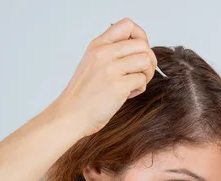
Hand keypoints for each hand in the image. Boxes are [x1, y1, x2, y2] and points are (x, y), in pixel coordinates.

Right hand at [50, 17, 157, 136]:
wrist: (71, 115)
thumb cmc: (84, 93)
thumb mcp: (92, 63)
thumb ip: (111, 52)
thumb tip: (140, 48)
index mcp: (98, 45)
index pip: (127, 25)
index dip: (141, 37)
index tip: (139, 51)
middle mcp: (103, 53)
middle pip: (142, 44)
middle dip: (149, 59)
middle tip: (141, 73)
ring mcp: (110, 69)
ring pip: (146, 60)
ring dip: (146, 74)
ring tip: (135, 83)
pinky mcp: (118, 86)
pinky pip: (142, 80)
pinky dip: (140, 88)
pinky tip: (128, 94)